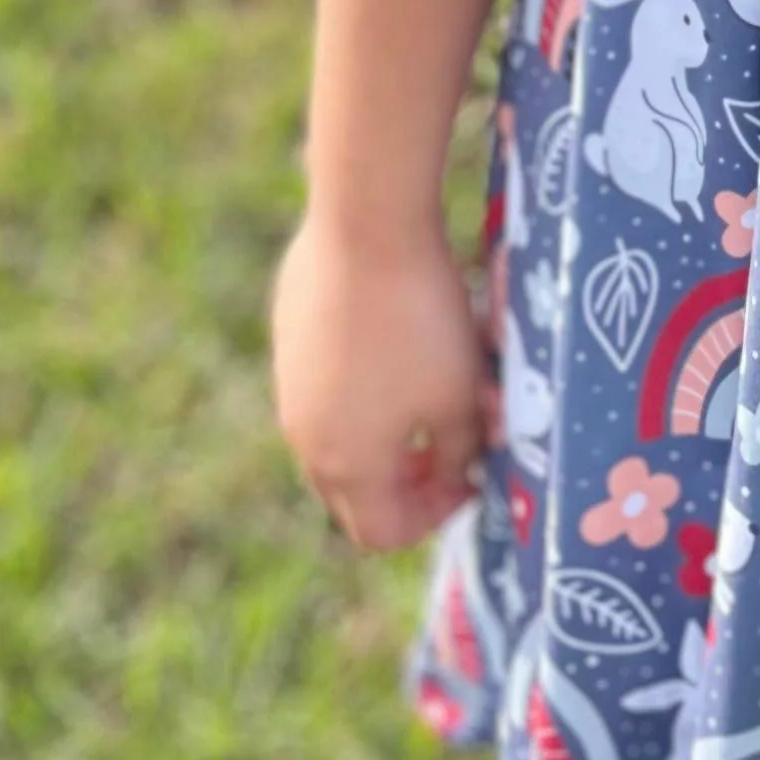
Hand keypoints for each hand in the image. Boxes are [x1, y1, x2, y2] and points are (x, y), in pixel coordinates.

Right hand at [271, 212, 495, 551]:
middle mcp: (305, 437)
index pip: (382, 532)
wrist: (367, 226)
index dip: (434, 517)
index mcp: (347, 466)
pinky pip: (322, 385)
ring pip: (335, 437)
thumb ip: (460, 451)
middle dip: (404, 482)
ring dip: (380, 434)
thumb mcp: (460, 396)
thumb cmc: (422, 323)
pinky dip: (358, 387)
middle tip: (448, 448)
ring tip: (427, 392)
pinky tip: (395, 342)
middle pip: (352, 493)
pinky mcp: (288, 337)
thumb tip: (459, 469)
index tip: (471, 476)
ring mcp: (289, 385)